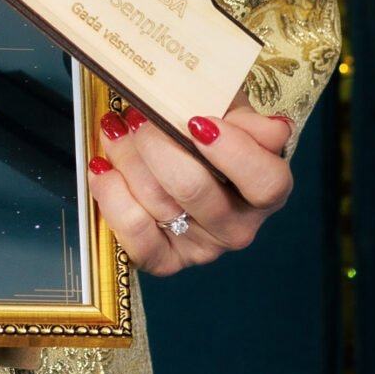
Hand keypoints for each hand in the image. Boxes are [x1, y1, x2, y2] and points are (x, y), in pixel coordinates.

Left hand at [86, 104, 293, 275]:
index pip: (265, 183)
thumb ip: (247, 119)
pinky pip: (134, 235)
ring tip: (116, 129)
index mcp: (267, 190)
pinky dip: (112, 196)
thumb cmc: (211, 132)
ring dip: (127, 158)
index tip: (197, 121)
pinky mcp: (166, 260)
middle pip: (194, 189)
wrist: (184, 158)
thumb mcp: (232, 113)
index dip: (233, 152)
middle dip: (156, 144)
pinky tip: (103, 167)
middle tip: (138, 115)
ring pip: (156, 202)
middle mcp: (240, 226)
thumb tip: (271, 129)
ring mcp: (202, 248)